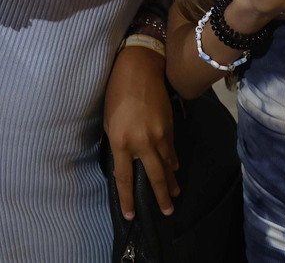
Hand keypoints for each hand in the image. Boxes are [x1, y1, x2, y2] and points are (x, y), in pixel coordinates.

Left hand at [104, 45, 177, 218]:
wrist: (140, 69)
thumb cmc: (116, 93)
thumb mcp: (109, 120)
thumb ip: (119, 143)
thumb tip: (129, 161)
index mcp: (121, 141)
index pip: (124, 177)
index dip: (128, 198)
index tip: (131, 215)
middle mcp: (142, 141)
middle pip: (154, 176)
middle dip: (162, 196)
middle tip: (167, 211)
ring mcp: (159, 135)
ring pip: (167, 165)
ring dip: (171, 181)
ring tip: (174, 194)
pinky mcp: (170, 127)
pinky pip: (171, 150)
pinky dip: (172, 161)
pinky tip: (173, 169)